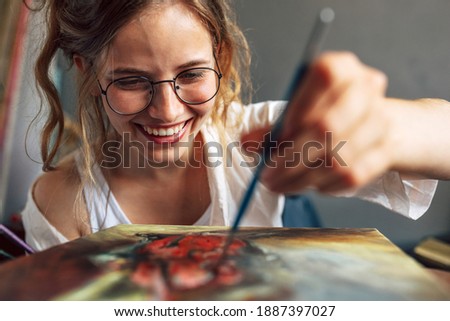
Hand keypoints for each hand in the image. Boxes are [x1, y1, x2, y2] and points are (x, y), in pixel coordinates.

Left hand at [242, 51, 393, 193]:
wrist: (375, 123)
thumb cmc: (328, 114)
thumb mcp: (298, 111)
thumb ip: (272, 126)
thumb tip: (246, 142)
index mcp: (342, 67)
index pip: (323, 77)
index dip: (297, 111)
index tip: (276, 140)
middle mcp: (366, 88)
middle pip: (327, 126)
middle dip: (290, 158)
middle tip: (268, 176)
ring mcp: (381, 120)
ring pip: (338, 158)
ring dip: (303, 179)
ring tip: (281, 185)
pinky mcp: (386, 151)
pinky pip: (353, 176)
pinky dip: (325, 186)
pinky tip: (310, 185)